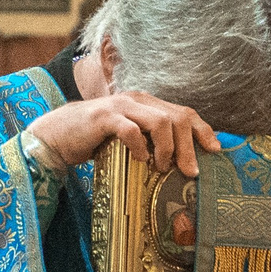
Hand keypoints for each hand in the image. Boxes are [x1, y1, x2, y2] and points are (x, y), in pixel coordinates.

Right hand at [30, 91, 220, 175]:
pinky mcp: (104, 118)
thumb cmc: (94, 141)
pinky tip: (140, 161)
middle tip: (191, 171)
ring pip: (160, 122)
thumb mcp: (128, 138)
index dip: (203, 130)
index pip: (183, 112)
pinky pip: (131, 130)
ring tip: (162, 167)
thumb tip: (178, 162)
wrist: (56, 136)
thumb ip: (149, 140)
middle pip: (177, 118)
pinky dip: (140, 147)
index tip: (214, 150)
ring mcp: (120, 106)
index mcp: (146, 103)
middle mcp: (136, 99)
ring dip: (167, 148)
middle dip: (189, 146)